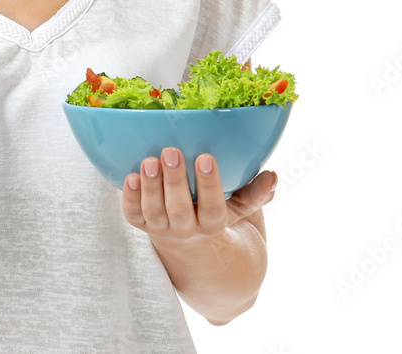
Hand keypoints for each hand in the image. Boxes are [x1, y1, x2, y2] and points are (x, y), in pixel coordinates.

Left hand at [120, 147, 275, 244]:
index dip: (209, 185)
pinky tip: (129, 176)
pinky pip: (133, 216)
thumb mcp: (240, 210)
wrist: (193, 251)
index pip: (213, 209)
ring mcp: (161, 229)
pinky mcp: (142, 225)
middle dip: (175, 182)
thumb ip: (255, 193)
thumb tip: (272, 176)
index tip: (206, 157)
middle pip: (179, 212)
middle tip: (171, 151)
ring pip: (154, 214)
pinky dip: (129, 198)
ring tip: (149, 160)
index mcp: (213, 226)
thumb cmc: (218, 216)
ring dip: (150, 187)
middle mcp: (186, 231)